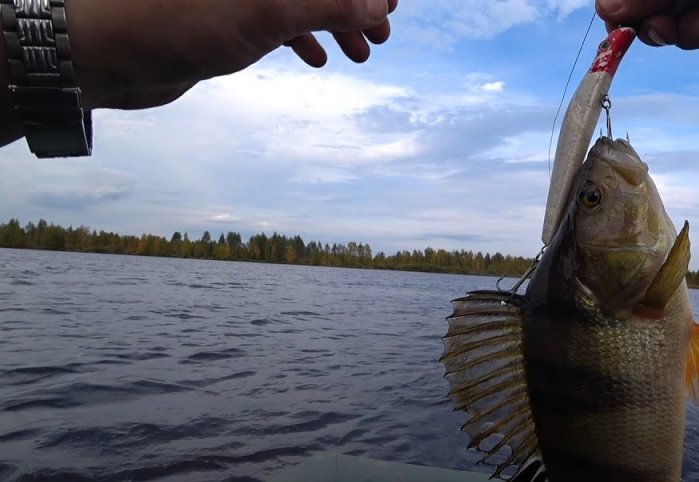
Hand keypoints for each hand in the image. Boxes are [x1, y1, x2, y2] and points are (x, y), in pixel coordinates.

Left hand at [65, 0, 397, 109]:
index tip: (393, 3)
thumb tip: (377, 2)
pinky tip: (317, 59)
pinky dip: (303, 34)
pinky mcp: (223, 12)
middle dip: (355, 0)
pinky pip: (278, 16)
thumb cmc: (175, 21)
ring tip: (363, 52)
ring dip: (336, 20)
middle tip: (384, 31)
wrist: (105, 53)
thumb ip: (328, 2)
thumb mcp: (266, 10)